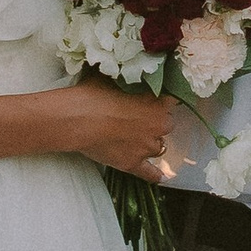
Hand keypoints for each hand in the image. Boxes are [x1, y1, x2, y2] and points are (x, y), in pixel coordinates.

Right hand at [58, 77, 179, 177]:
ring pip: (159, 147)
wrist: (78, 119)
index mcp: (158, 102)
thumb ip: (130, 80)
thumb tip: (128, 73)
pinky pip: (150, 172)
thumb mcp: (115, 78)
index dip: (162, 99)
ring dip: (150, 142)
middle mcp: (159, 126)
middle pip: (166, 124)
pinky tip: (160, 177)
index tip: (154, 98)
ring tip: (134, 138)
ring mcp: (147, 147)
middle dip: (155, 122)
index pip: (173, 99)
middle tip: (136, 117)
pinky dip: (154, 175)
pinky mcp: (133, 163)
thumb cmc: (94, 93)